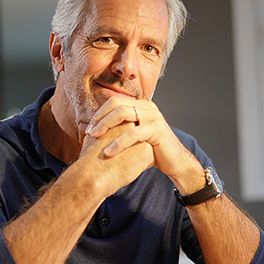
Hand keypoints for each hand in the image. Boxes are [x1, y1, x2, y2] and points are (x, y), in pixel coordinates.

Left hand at [85, 97, 201, 189]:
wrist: (174, 162)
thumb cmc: (151, 151)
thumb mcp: (134, 137)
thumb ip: (120, 130)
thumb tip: (95, 130)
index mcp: (141, 106)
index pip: (114, 101)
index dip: (99, 113)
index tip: (89, 128)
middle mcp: (147, 107)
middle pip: (116, 104)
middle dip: (100, 118)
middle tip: (89, 133)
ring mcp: (153, 116)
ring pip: (122, 114)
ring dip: (105, 125)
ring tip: (94, 138)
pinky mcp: (157, 129)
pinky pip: (133, 133)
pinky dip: (118, 143)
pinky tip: (108, 152)